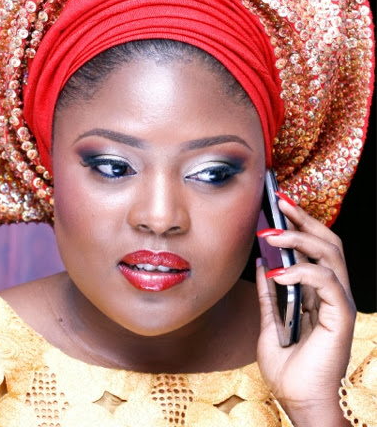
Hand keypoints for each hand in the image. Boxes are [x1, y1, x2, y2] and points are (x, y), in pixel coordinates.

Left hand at [255, 196, 355, 426]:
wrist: (297, 400)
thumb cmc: (288, 366)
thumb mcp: (270, 321)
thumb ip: (268, 293)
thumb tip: (262, 263)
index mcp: (317, 292)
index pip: (315, 248)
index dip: (300, 223)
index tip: (278, 204)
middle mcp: (332, 292)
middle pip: (328, 242)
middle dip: (305, 218)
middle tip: (279, 202)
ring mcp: (338, 302)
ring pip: (330, 254)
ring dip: (299, 238)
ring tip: (269, 233)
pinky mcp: (340, 315)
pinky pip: (327, 281)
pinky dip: (303, 271)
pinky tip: (279, 272)